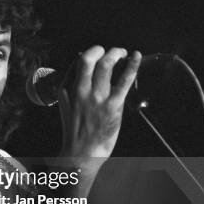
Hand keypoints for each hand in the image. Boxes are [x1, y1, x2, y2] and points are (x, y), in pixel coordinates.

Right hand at [58, 46, 141, 169]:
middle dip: (100, 49)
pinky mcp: (112, 105)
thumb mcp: (66, 107)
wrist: (81, 153)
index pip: (76, 64)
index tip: (96, 54)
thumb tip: (76, 76)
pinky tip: (136, 56)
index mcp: (68, 90)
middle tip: (108, 50)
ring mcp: (97, 97)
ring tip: (121, 52)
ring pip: (105, 65)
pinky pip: (123, 81)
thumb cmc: (75, 132)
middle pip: (88, 59)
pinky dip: (131, 66)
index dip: (88, 55)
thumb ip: (71, 91)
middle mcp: (81, 90)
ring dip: (115, 53)